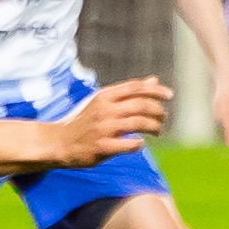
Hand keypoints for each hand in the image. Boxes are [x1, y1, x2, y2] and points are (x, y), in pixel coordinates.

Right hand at [58, 77, 172, 165]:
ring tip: (158, 131)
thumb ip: (128, 93)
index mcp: (104, 96)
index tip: (170, 95)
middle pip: (141, 105)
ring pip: (138, 124)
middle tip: (164, 118)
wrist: (58, 142)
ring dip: (154, 127)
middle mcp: (104, 109)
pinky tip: (140, 144)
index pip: (136, 87)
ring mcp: (103, 128)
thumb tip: (153, 80)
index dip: (155, 90)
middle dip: (158, 111)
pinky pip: (128, 145)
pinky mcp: (101, 147)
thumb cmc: (84, 120)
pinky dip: (138, 144)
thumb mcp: (102, 101)